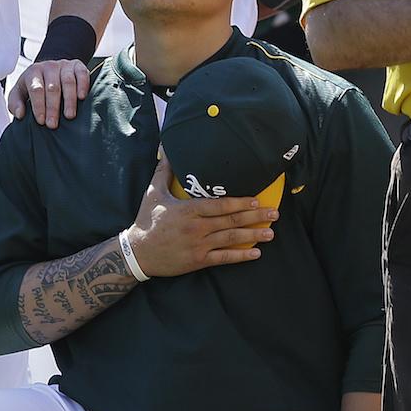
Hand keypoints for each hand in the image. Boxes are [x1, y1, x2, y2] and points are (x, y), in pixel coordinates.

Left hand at [8, 58, 90, 127]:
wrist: (50, 69)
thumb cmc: (34, 85)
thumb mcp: (20, 92)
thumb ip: (15, 103)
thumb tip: (20, 114)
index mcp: (33, 72)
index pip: (36, 89)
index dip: (38, 106)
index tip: (41, 121)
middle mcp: (49, 66)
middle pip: (52, 87)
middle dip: (52, 107)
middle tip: (53, 124)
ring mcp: (64, 65)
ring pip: (68, 82)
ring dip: (69, 100)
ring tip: (69, 116)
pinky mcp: (78, 66)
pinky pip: (82, 74)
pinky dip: (83, 85)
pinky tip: (82, 97)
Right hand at [126, 163, 276, 277]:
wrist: (136, 252)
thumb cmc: (146, 221)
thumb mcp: (153, 193)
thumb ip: (164, 172)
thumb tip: (167, 150)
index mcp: (188, 210)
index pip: (219, 206)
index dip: (240, 203)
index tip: (257, 200)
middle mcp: (196, 228)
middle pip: (231, 221)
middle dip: (255, 217)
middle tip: (274, 214)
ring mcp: (198, 245)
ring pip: (231, 239)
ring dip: (253, 236)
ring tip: (270, 233)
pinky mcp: (198, 260)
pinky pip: (223, 258)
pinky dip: (240, 256)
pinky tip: (256, 253)